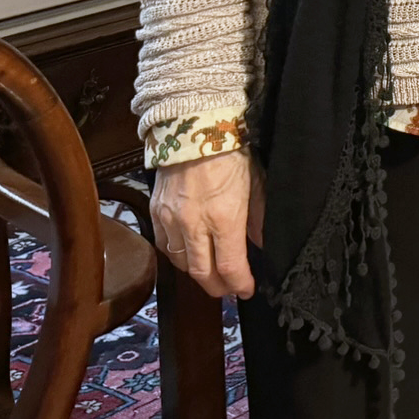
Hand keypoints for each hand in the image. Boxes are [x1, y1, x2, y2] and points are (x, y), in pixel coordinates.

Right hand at [152, 151, 261, 299]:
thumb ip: (259, 219)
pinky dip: (178, 256)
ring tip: (212, 275)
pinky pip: (164, 246)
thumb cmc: (234, 154)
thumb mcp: (257, 185)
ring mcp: (171, 220)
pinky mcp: (156, 213)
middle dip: (218, 287)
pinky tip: (190, 255)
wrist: (195, 128)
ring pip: (181, 263)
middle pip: (202, 273)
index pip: (230, 266)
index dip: (239, 284)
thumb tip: (262, 245)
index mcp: (224, 218)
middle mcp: (194, 225)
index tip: (248, 290)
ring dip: (197, 273)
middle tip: (229, 290)